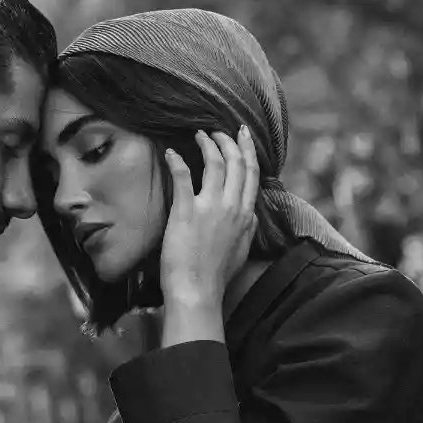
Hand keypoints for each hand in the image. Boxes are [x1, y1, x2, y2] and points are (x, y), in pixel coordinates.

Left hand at [159, 126, 259, 308]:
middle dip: (227, 140)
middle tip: (216, 131)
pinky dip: (177, 161)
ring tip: (198, 135)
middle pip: (236, 162)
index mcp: (245, 215)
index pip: (251, 173)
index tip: (243, 135)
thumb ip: (248, 228)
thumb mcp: (242, 249)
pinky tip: (171, 153)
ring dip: (207, 144)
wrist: (198, 291)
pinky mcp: (186, 212)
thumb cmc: (216, 275)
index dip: (247, 149)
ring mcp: (210, 208)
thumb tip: (250, 214)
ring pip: (215, 163)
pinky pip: (183, 177)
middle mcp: (232, 207)